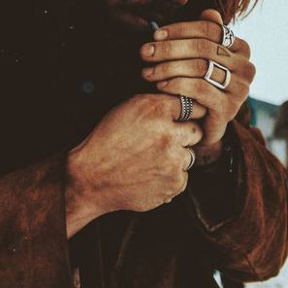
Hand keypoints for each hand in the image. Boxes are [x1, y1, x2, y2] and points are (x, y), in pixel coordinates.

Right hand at [65, 95, 204, 235]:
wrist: (92, 177)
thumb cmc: (108, 140)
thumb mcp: (128, 108)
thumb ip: (158, 104)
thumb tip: (186, 104)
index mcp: (157, 110)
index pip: (191, 106)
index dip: (185, 114)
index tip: (182, 120)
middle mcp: (169, 133)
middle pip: (195, 131)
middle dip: (183, 135)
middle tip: (163, 142)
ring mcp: (173, 160)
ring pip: (190, 155)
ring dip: (177, 157)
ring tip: (151, 159)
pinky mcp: (174, 183)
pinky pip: (183, 176)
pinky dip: (170, 177)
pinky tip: (150, 174)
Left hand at [140, 9, 254, 152]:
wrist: (201, 128)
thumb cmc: (198, 87)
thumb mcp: (200, 59)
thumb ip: (204, 36)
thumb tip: (209, 11)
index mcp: (241, 49)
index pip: (210, 29)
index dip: (180, 29)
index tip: (155, 35)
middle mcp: (246, 67)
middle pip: (203, 48)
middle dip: (169, 48)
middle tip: (144, 52)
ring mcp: (240, 89)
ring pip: (200, 67)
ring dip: (168, 67)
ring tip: (147, 71)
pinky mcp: (229, 109)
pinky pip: (200, 89)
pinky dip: (176, 84)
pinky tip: (159, 85)